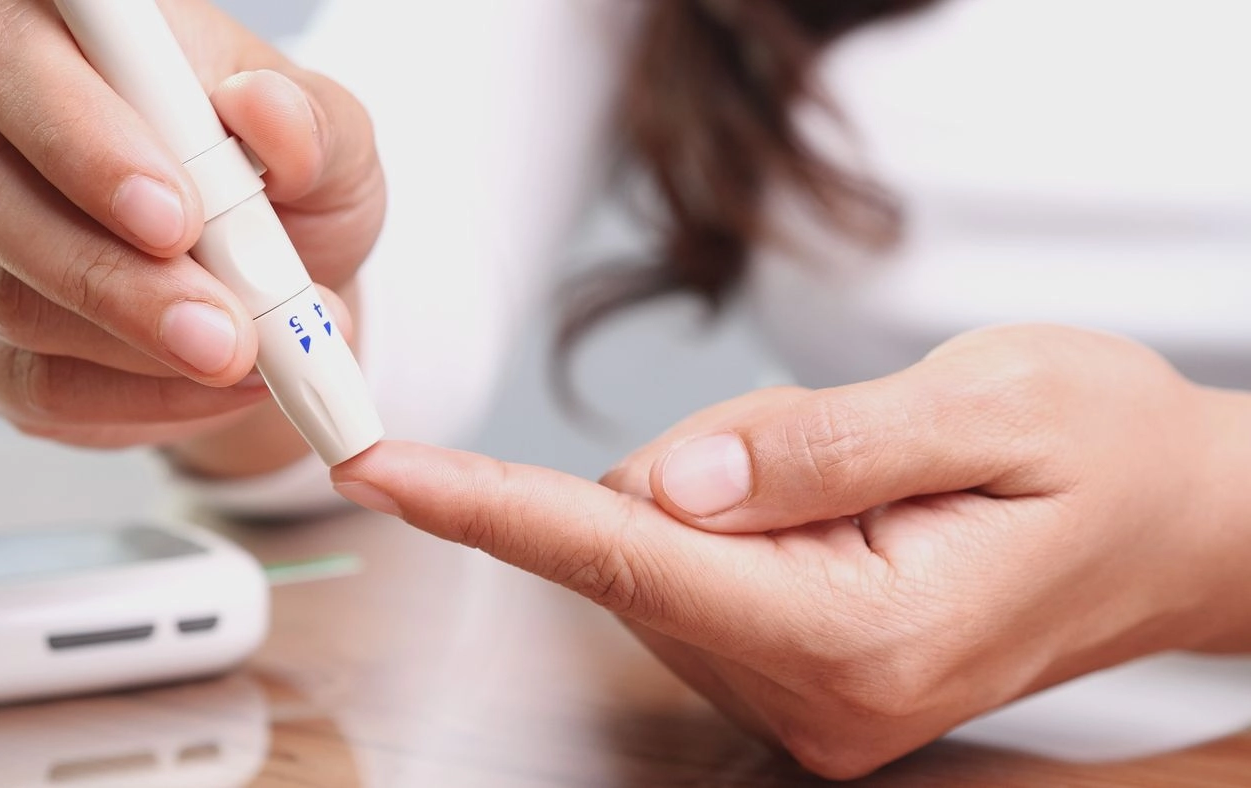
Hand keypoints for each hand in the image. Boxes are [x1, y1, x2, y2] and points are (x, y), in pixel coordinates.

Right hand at [0, 0, 382, 462]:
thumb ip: (309, 123)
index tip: (180, 217)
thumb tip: (264, 111)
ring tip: (247, 358)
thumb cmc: (278, 179)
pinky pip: (30, 386)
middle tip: (225, 330)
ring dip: (138, 347)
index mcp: (35, 26)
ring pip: (6, 299)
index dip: (83, 137)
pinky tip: (212, 391)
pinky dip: (139, 401)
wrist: (275, 277)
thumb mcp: (327, 140)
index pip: (7, 52)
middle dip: (115, 276)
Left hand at [332, 325, 1250, 778]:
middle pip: (644, 548)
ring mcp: (812, 700)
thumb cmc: (1107, 456)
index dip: (491, 508)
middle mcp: (818, 693)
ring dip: (730, 489)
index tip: (389, 469)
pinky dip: (745, 517)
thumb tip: (668, 479)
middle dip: (691, 466)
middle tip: (838, 435)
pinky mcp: (808, 680)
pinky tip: (847, 506)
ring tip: (873, 472)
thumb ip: (815, 448)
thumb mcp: (986, 406)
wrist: (1179, 526)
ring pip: (670, 556)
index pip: (625, 562)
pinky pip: (706, 574)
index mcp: (858, 634)